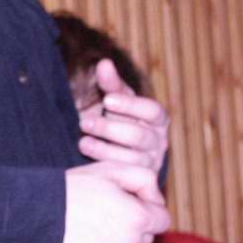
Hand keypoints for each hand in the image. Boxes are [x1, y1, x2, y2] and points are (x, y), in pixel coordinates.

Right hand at [61, 161, 169, 242]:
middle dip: (136, 227)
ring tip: (100, 230)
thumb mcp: (112, 170)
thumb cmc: (75, 189)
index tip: (132, 205)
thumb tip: (156, 200)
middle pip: (148, 239)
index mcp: (139, 217)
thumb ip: (145, 179)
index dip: (150, 210)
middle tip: (109, 214)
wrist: (39, 214)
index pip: (163, 220)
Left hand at [77, 59, 169, 173]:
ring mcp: (151, 163)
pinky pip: (123, 173)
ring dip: (104, 148)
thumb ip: (111, 83)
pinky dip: (102, 162)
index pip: (152, 110)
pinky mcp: (140, 179)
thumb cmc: (120, 118)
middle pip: (138, 137)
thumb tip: (104, 63)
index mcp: (158, 118)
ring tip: (83, 140)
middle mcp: (160, 141)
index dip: (130, 105)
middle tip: (84, 122)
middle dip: (109, 129)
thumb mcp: (116, 100)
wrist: (121, 149)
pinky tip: (85, 150)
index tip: (107, 100)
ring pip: (131, 158)